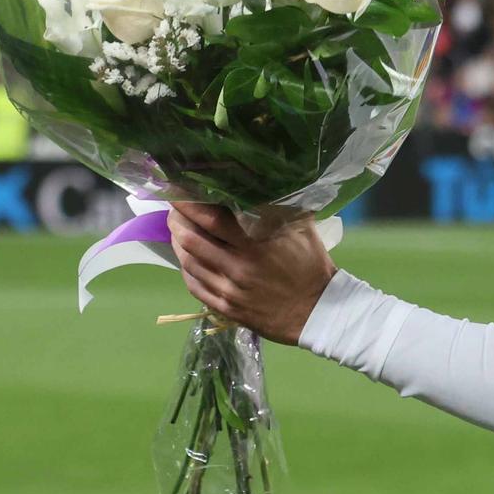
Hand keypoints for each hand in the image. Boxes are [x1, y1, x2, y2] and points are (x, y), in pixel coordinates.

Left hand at [168, 203, 335, 345]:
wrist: (318, 311)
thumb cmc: (311, 265)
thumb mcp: (300, 228)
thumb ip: (277, 206)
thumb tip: (258, 182)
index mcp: (255, 243)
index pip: (210, 218)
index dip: (188, 203)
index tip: (178, 190)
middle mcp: (238, 266)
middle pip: (190, 239)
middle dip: (177, 220)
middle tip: (175, 208)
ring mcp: (229, 290)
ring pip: (188, 263)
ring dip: (178, 243)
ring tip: (178, 230)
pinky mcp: (226, 308)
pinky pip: (194, 286)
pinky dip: (186, 269)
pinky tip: (187, 259)